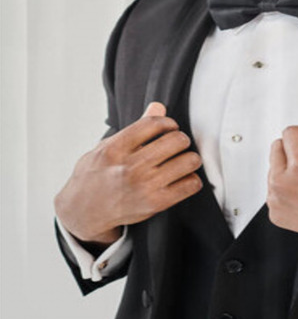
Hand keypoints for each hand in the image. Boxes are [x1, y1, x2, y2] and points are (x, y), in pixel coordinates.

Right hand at [54, 102, 203, 246]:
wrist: (84, 211)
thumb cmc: (96, 175)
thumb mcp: (107, 147)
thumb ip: (135, 128)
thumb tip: (158, 106)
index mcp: (116, 149)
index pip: (154, 124)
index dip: (168, 123)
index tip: (170, 128)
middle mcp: (130, 167)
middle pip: (176, 141)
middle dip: (181, 139)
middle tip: (178, 145)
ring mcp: (144, 186)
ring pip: (189, 161)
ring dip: (190, 159)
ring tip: (184, 161)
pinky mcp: (156, 204)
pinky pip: (191, 185)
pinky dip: (192, 180)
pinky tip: (183, 179)